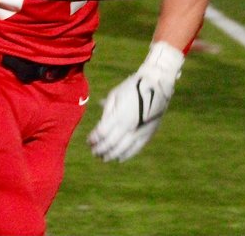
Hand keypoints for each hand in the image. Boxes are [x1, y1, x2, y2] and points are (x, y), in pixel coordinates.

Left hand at [88, 41, 183, 161]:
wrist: (156, 86)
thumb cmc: (132, 88)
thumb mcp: (115, 95)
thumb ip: (107, 111)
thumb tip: (99, 124)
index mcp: (119, 115)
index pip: (102, 133)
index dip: (94, 139)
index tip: (88, 141)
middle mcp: (129, 126)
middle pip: (111, 143)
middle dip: (100, 149)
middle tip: (93, 152)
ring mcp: (139, 132)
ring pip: (122, 149)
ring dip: (111, 155)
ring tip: (103, 158)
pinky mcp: (148, 134)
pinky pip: (136, 149)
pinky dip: (126, 155)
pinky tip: (118, 159)